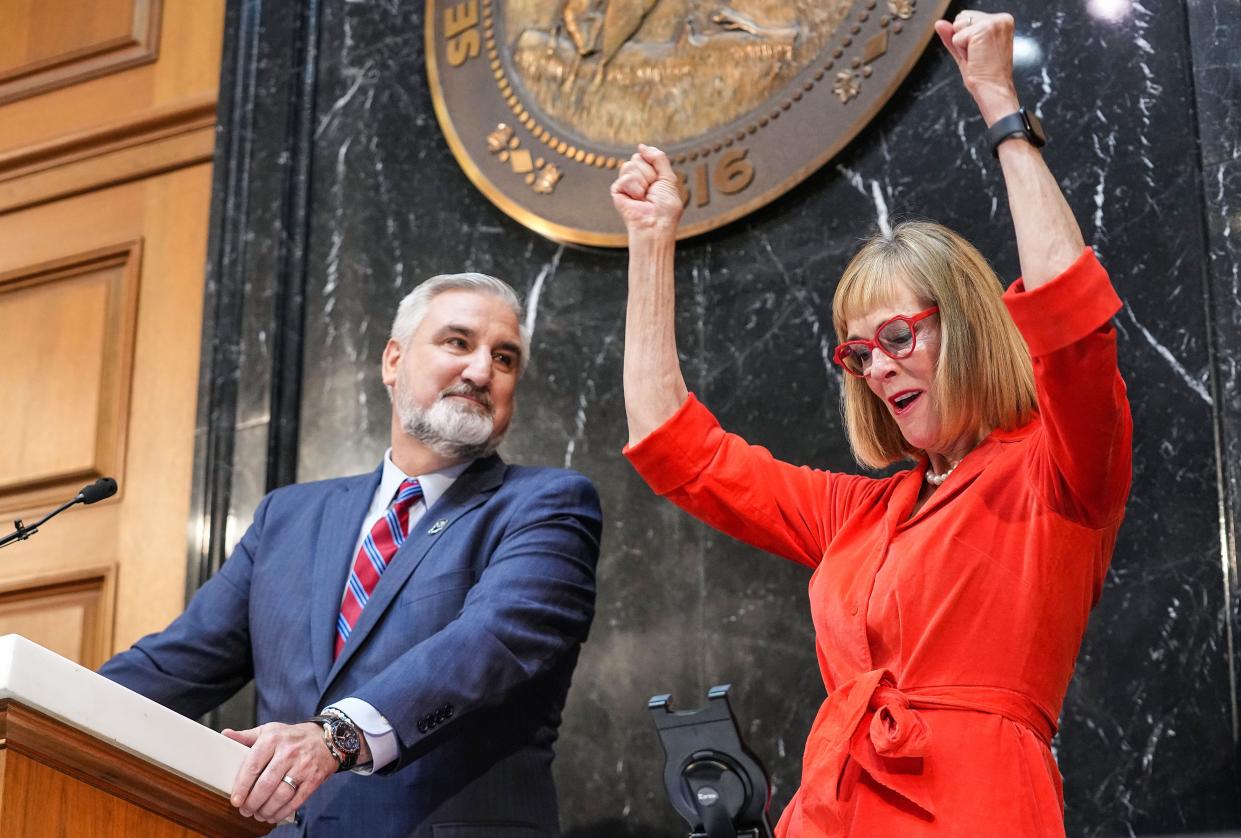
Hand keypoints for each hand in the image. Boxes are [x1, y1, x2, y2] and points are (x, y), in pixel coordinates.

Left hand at [223, 722, 338, 823]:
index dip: (242, 786)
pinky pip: (296, 800)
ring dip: (267, 809)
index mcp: (273, 739)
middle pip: (266, 784)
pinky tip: (274, 815)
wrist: (327, 738)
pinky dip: (283, 812)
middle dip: (253, 802)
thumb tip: (225, 735)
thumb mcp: (270, 730)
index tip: (235, 800)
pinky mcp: (314, 779)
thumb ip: (247, 736)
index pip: (253, 766)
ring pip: (281, 795)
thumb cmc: (292, 736)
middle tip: (245, 810)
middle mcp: (288, 752)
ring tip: (258, 814)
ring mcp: (303, 766)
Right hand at [609, 144, 683, 236]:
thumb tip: (641, 146)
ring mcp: (626, 184)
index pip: (647, 155)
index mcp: (650, 175)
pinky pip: (626, 177)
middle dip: (649, 174)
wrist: (655, 225)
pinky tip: (636, 200)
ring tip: (644, 196)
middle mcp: (637, 178)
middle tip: (652, 191)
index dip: (654, 163)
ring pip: (630, 165)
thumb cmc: (665, 208)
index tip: (658, 180)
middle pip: (637, 158)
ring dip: (643, 181)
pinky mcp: (617, 190)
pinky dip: (635, 188)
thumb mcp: (668, 178)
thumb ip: (658, 158)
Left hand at [934, 12, 1020, 125]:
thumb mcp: (966, 52)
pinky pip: (956, 37)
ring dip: (962, 45)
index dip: (966, 38)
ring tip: (977, 57)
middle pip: (961, 19)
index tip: (980, 52)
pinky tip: (975, 58)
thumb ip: (952, 36)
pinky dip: (961, 50)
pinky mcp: (984, 30)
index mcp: (1001, 21)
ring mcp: (993, 23)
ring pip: (958, 26)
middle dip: (963, 39)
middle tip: (978, 56)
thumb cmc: (986, 76)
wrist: (993, 90)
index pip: (967, 18)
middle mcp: (1001, 19)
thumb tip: (940, 24)